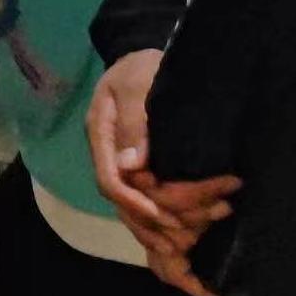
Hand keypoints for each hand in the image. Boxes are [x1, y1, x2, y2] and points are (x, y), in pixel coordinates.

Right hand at [88, 44, 239, 258]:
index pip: (110, 181)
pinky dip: (167, 215)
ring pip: (134, 206)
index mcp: (102, 135)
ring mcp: (122, 161)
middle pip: (122, 202)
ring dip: (162, 225)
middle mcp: (109, 154)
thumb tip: (131, 165)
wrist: (144, 58)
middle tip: (189, 235)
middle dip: (154, 222)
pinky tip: (191, 225)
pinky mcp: (140, 165)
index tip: (166, 216)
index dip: (135, 204)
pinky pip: (148, 198)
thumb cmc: (142, 68)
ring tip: (194, 237)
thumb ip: (133, 121)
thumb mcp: (137, 86)